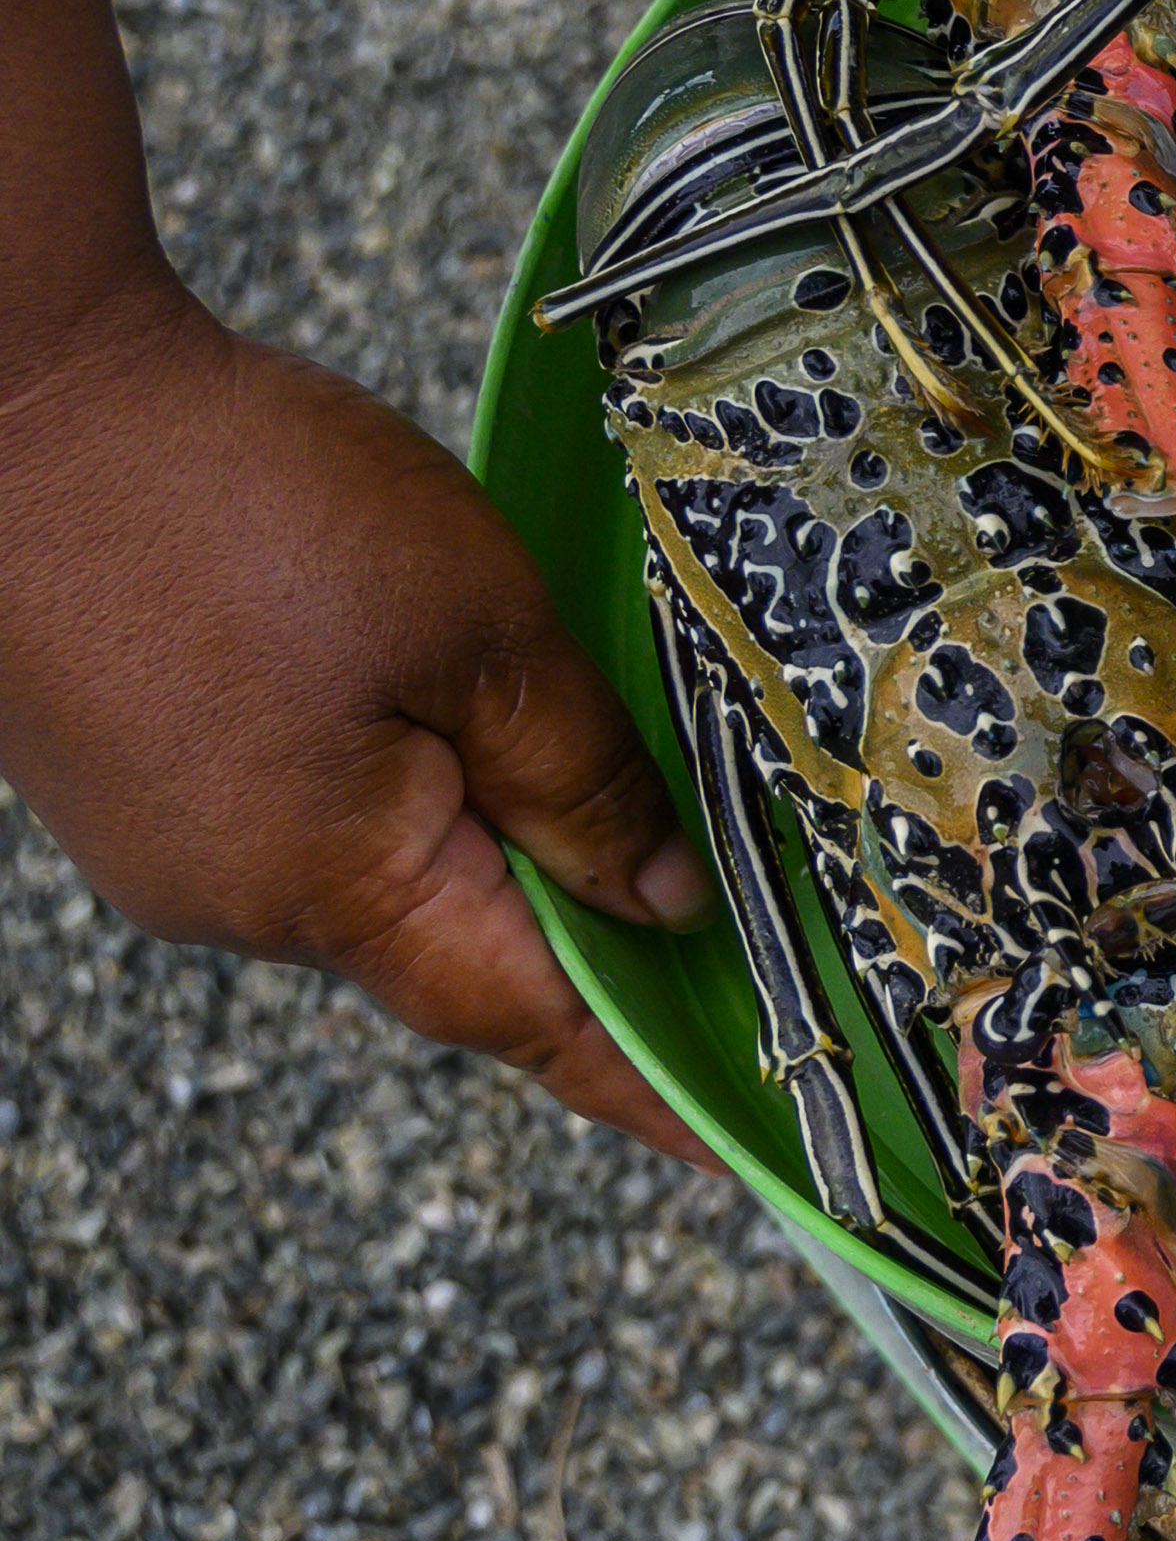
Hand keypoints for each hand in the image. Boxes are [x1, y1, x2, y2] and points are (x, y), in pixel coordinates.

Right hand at [0, 277, 722, 1170]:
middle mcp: (241, 900)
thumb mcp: (479, 628)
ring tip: (582, 775)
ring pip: (387, 871)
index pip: (535, 1026)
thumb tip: (665, 903)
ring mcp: (176, 842)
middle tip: (719, 928)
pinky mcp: (144, 776)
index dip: (649, 1080)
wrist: (16, 390)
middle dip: (582, 935)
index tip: (739, 1150)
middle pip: (463, 950)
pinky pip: (313, 812)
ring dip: (486, 837)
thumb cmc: (237, 499)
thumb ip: (582, 777)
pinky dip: (403, 785)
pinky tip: (437, 707)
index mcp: (335, 889)